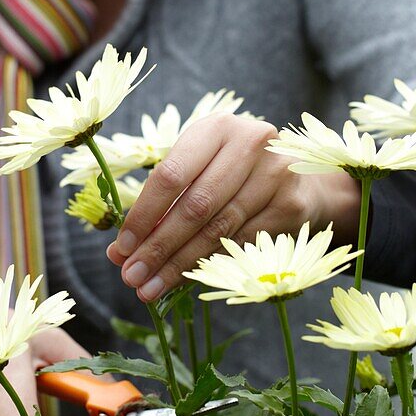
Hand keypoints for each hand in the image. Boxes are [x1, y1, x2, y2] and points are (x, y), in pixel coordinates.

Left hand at [106, 113, 360, 301]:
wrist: (296, 178)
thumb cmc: (231, 173)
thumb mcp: (195, 173)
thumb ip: (159, 207)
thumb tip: (118, 253)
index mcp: (216, 128)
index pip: (170, 176)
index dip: (144, 215)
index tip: (122, 248)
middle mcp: (250, 143)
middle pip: (194, 207)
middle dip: (158, 247)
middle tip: (132, 277)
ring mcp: (275, 174)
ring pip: (217, 230)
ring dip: (180, 264)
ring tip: (151, 288)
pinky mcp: (291, 205)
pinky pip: (241, 243)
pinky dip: (210, 265)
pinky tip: (185, 282)